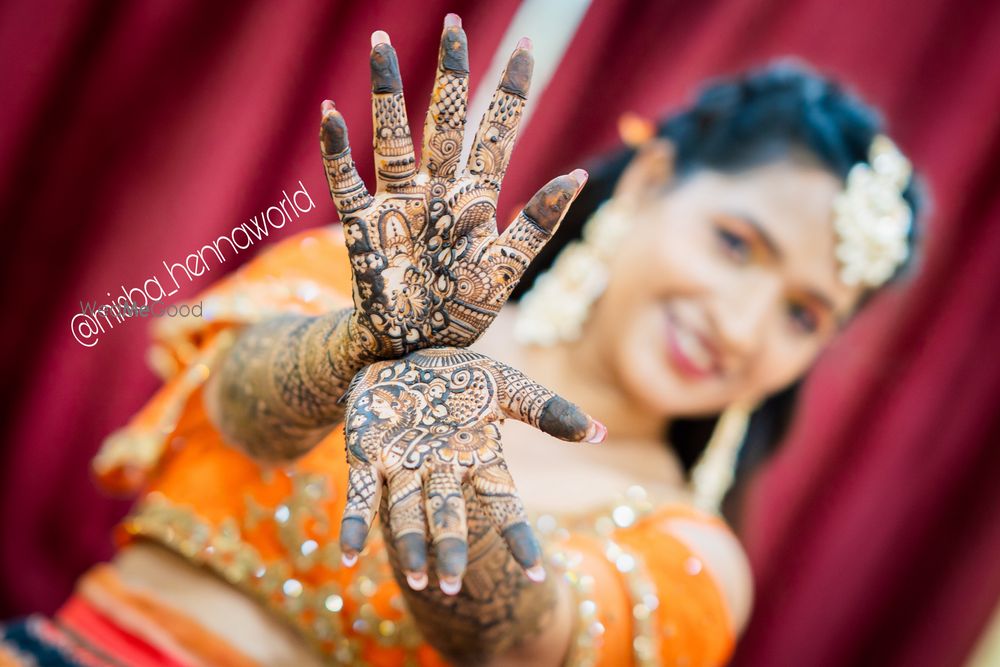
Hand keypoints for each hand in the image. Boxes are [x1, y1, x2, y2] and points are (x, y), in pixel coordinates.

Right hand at [320, 15, 587, 358]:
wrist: (414, 354)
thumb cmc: (461, 315)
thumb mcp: (505, 270)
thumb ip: (537, 225)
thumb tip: (579, 175)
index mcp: (475, 201)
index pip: (496, 135)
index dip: (510, 94)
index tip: (526, 48)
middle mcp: (437, 192)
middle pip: (444, 122)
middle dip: (451, 75)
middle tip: (455, 27)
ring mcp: (398, 206)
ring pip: (392, 138)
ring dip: (386, 94)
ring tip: (381, 45)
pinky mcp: (362, 227)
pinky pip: (347, 181)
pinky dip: (338, 151)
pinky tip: (332, 114)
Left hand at [338, 347, 605, 593]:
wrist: (402, 348)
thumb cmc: (458, 375)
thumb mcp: (506, 385)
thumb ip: (547, 409)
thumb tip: (600, 433)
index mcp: (477, 458)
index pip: (504, 503)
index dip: (518, 537)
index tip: (534, 573)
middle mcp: (441, 469)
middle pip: (449, 515)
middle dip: (450, 549)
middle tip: (450, 585)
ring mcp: (404, 465)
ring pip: (407, 512)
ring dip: (409, 544)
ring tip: (414, 578)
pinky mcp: (367, 454)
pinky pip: (362, 495)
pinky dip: (354, 525)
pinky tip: (346, 556)